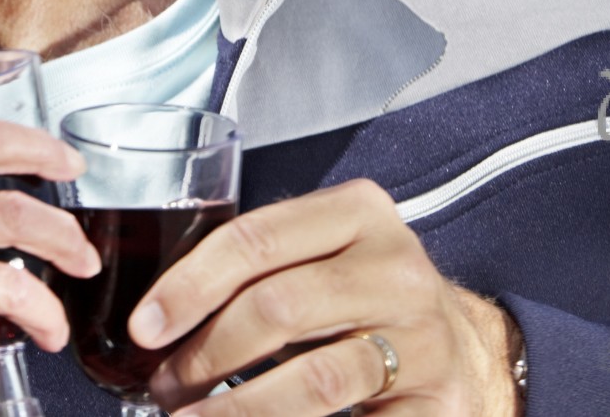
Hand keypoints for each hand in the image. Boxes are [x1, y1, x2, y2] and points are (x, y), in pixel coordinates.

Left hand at [133, 179, 520, 416]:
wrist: (464, 347)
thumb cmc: (363, 298)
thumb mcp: (319, 257)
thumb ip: (254, 268)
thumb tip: (156, 319)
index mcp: (358, 212)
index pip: (254, 240)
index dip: (188, 287)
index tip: (145, 328)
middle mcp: (397, 267)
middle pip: (277, 307)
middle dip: (204, 356)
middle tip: (166, 388)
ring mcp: (424, 337)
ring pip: (314, 378)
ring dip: (238, 410)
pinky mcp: (439, 402)